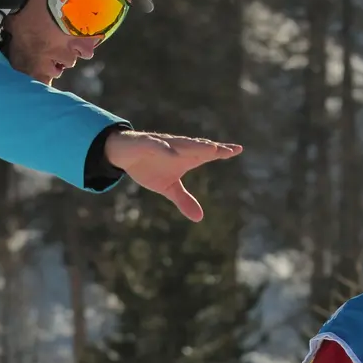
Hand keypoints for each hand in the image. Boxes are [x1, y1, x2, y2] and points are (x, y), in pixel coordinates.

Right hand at [104, 129, 241, 221]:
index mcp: (185, 158)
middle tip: (229, 151)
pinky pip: (157, 146)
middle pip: (198, 147)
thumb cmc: (149, 167)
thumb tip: (200, 218)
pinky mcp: (147, 143)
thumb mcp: (167, 188)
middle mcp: (178, 149)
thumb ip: (184, 200)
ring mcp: (163, 144)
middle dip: (212, 149)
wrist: (124, 154)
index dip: (222, 152)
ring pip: (181, 144)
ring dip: (196, 146)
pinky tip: (172, 154)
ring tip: (210, 148)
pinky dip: (165, 149)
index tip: (238, 150)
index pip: (206, 154)